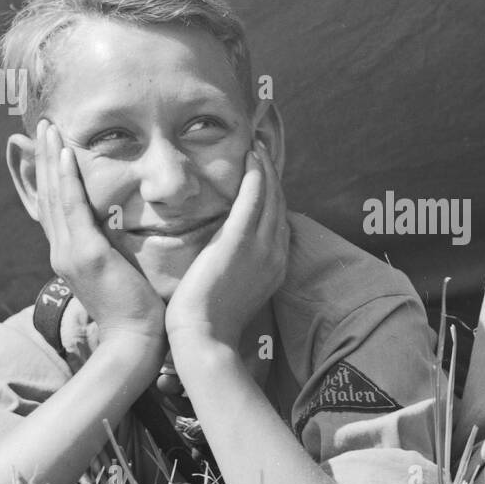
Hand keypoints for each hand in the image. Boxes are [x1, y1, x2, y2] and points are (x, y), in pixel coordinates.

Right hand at [34, 120, 165, 352]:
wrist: (136, 343)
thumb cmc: (138, 312)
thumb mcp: (121, 274)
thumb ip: (117, 251)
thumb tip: (127, 232)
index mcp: (70, 255)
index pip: (55, 206)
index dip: (48, 175)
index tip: (48, 146)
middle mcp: (62, 251)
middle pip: (47, 195)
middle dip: (42, 159)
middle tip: (41, 126)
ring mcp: (71, 253)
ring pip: (54, 196)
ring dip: (49, 159)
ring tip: (48, 128)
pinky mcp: (87, 256)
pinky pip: (73, 209)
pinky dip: (66, 181)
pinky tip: (64, 155)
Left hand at [165, 141, 289, 352]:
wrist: (204, 337)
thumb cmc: (210, 318)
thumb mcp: (234, 287)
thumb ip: (238, 264)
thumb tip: (226, 247)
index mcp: (275, 265)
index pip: (279, 220)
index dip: (274, 193)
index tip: (264, 173)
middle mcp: (276, 253)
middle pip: (279, 203)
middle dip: (273, 174)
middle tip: (263, 148)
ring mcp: (262, 247)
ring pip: (271, 196)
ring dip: (266, 167)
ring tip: (257, 146)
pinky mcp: (241, 242)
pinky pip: (254, 199)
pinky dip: (256, 175)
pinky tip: (252, 158)